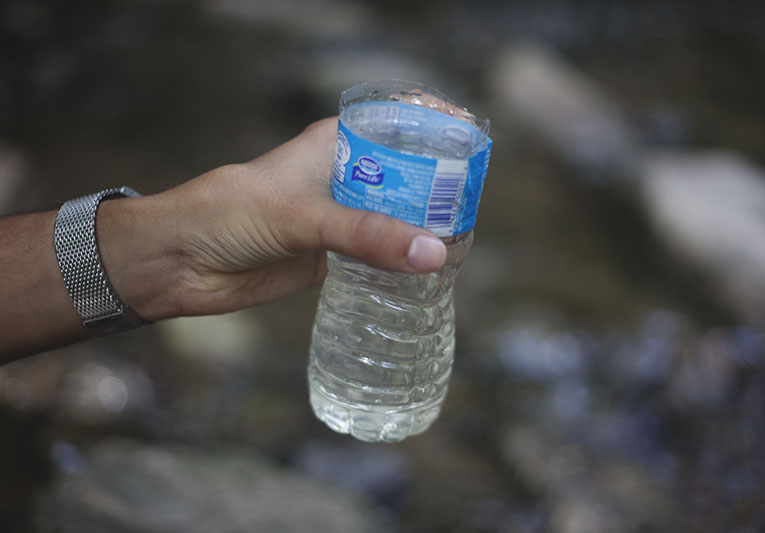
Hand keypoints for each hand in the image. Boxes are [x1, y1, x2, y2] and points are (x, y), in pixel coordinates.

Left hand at [100, 118, 447, 319]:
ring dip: (425, 230)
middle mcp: (344, 177)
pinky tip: (428, 275)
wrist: (182, 262)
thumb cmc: (228, 214)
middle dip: (441, 188)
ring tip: (463, 244)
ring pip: (397, 219)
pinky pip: (379, 258)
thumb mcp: (302, 216)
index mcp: (336, 144)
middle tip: (475, 208)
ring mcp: (341, 218)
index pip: (399, 121)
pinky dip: (402, 265)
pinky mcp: (333, 256)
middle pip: (408, 174)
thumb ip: (366, 235)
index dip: (438, 126)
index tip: (475, 144)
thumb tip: (433, 253)